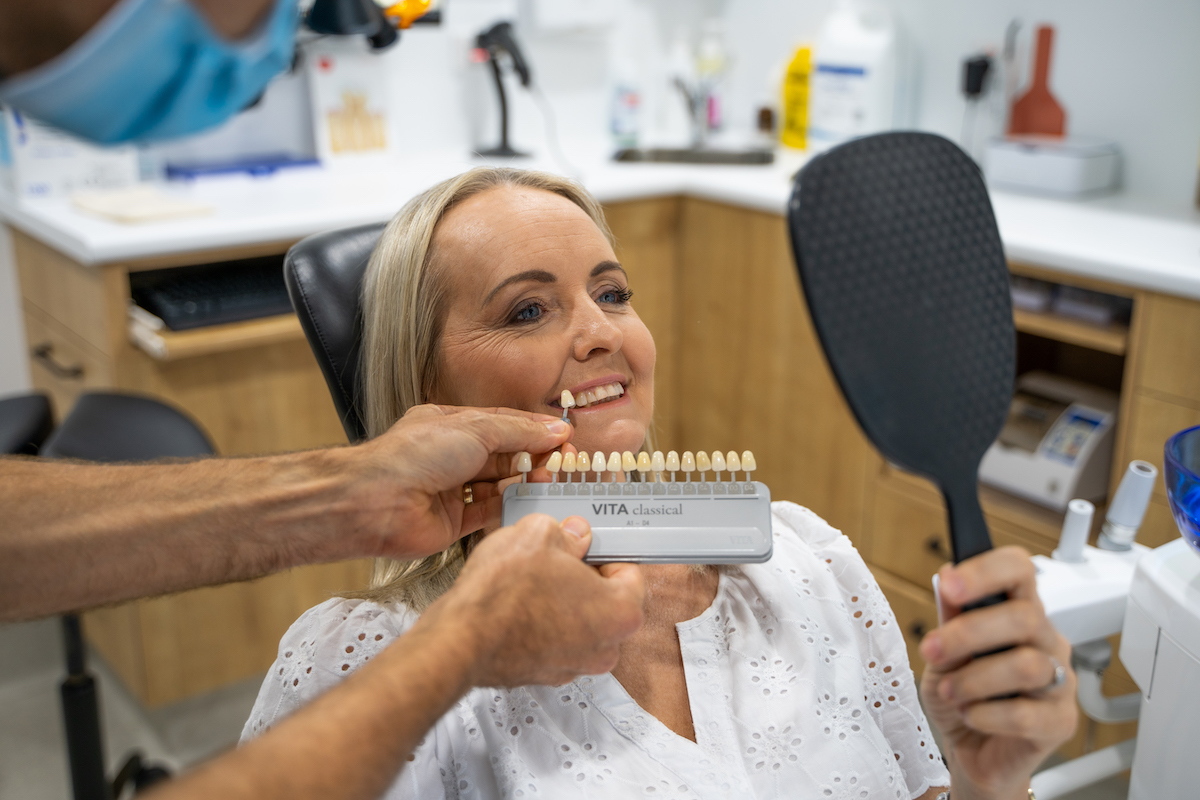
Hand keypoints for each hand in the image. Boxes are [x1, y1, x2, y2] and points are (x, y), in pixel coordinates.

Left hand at [340, 404, 572, 560]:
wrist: (378, 500)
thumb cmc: (413, 455)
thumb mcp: (475, 428)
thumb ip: (518, 431)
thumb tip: (552, 430)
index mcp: (450, 425)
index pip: (501, 423)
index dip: (532, 429)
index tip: (561, 436)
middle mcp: (451, 456)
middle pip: (503, 455)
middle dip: (534, 456)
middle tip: (564, 460)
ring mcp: (452, 489)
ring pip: (499, 484)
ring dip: (526, 481)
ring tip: (551, 479)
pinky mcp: (454, 522)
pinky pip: (490, 513)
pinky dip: (511, 507)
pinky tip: (531, 501)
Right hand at [430, 513, 644, 686]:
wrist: (460, 639)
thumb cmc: (503, 596)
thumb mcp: (538, 535)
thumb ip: (565, 533)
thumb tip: (572, 535)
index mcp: (620, 612)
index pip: (631, 574)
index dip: (606, 553)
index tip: (587, 545)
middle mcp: (604, 648)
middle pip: (606, 602)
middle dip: (584, 579)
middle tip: (557, 559)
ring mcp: (573, 666)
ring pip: (579, 623)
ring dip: (562, 602)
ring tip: (532, 581)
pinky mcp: (544, 674)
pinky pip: (554, 641)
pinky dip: (542, 624)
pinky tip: (517, 604)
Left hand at [919, 547, 1076, 799]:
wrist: (970, 751)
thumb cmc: (961, 696)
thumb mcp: (942, 655)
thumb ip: (949, 620)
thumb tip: (946, 579)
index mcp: (1020, 613)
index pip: (1020, 570)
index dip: (987, 571)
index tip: (949, 584)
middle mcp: (1046, 642)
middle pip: (1026, 617)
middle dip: (969, 633)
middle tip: (932, 651)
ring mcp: (1060, 682)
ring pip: (1027, 666)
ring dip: (974, 679)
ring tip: (950, 692)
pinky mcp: (1061, 723)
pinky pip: (1026, 714)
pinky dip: (985, 714)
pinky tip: (971, 715)